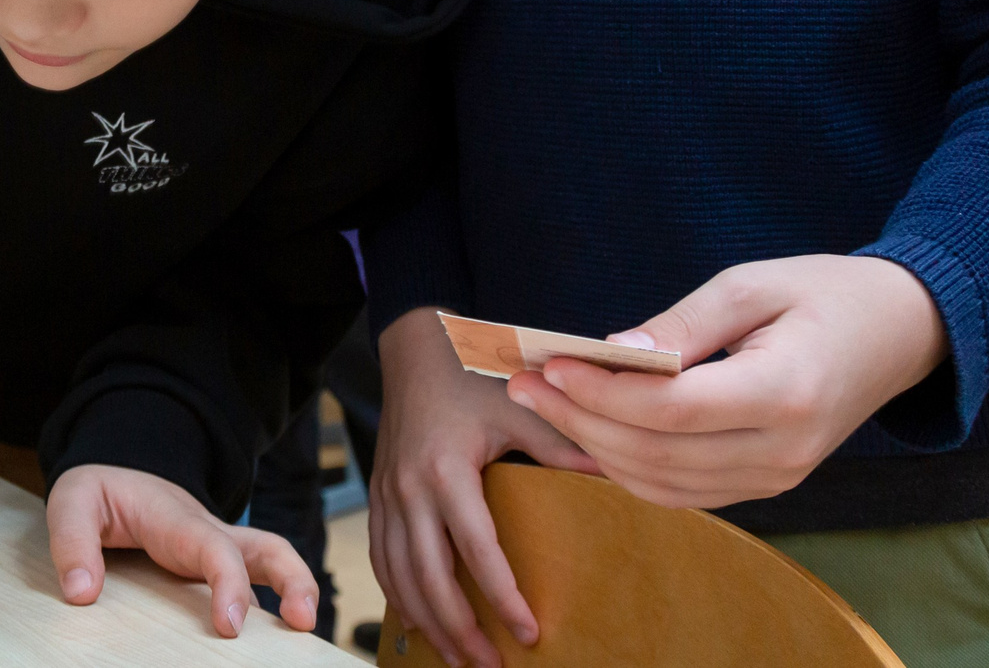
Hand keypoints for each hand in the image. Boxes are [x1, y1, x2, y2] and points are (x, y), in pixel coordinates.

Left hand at [45, 463, 315, 638]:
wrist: (111, 475)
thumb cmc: (96, 492)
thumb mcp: (71, 502)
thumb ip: (72, 543)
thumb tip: (82, 594)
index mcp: (174, 517)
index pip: (214, 547)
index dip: (230, 584)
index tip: (230, 627)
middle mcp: (206, 532)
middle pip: (268, 547)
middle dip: (293, 581)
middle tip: (303, 622)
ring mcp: (214, 549)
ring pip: (272, 562)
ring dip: (296, 591)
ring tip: (302, 633)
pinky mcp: (212, 568)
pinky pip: (250, 584)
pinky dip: (269, 608)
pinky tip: (268, 642)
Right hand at [369, 308, 598, 667]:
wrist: (415, 352)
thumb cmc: (471, 377)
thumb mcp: (518, 406)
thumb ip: (559, 445)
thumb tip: (612, 475)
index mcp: (445, 470)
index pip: (475, 551)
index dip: (501, 597)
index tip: (528, 631)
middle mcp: (408, 489)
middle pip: (430, 578)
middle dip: (460, 630)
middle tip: (492, 666)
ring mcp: (386, 496)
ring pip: (399, 578)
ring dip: (428, 624)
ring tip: (460, 660)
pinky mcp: (376, 498)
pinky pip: (381, 560)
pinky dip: (399, 598)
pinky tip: (422, 624)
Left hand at [507, 254, 947, 512]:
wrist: (899, 333)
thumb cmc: (823, 294)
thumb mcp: (750, 285)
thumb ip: (680, 325)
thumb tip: (612, 353)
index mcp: (785, 394)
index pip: (671, 412)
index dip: (602, 394)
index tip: (549, 364)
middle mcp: (783, 451)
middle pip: (657, 455)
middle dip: (580, 420)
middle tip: (524, 381)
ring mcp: (777, 477)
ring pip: (663, 483)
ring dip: (594, 447)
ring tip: (544, 401)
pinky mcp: (767, 484)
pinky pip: (683, 491)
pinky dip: (628, 467)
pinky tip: (590, 429)